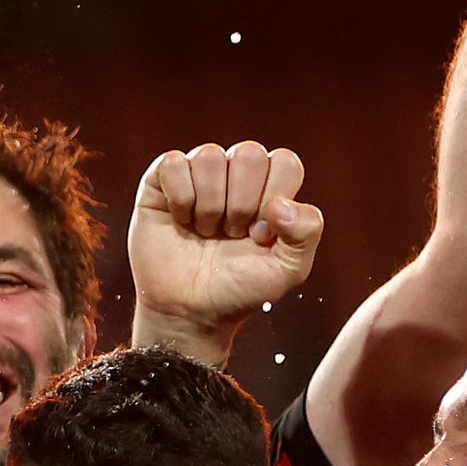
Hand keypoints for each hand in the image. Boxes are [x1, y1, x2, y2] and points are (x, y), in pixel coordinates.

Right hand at [126, 143, 321, 357]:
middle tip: (231, 234)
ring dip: (209, 205)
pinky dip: (179, 198)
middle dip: (241, 203)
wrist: (189, 311)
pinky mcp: (160, 182)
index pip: (284, 162)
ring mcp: (198, 176)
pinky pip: (173, 164)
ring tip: (205, 231)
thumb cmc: (238, 289)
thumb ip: (306, 232)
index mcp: (269, 188)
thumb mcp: (288, 270)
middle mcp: (234, 175)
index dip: (273, 197)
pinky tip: (180, 221)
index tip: (260, 234)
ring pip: (210, 156)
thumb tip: (278, 202)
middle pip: (249, 153)